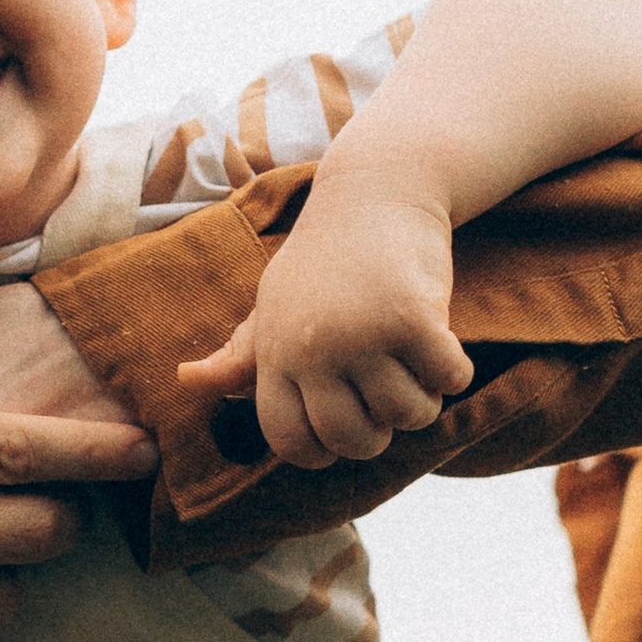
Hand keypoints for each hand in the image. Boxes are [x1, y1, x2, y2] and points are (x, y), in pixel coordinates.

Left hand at [180, 169, 468, 469]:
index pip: (290, 440)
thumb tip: (186, 381)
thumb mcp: (274, 302)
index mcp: (273, 351)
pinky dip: (455, 370)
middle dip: (380, 434)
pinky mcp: (411, 318)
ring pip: (408, 414)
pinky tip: (443, 343)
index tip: (346, 432)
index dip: (323, 451)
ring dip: (423, 399)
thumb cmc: (325, 256)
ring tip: (414, 362)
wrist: (375, 190)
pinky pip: (448, 380)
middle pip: (353, 440)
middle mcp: (311, 348)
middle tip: (391, 399)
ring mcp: (361, 334)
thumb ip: (242, 354)